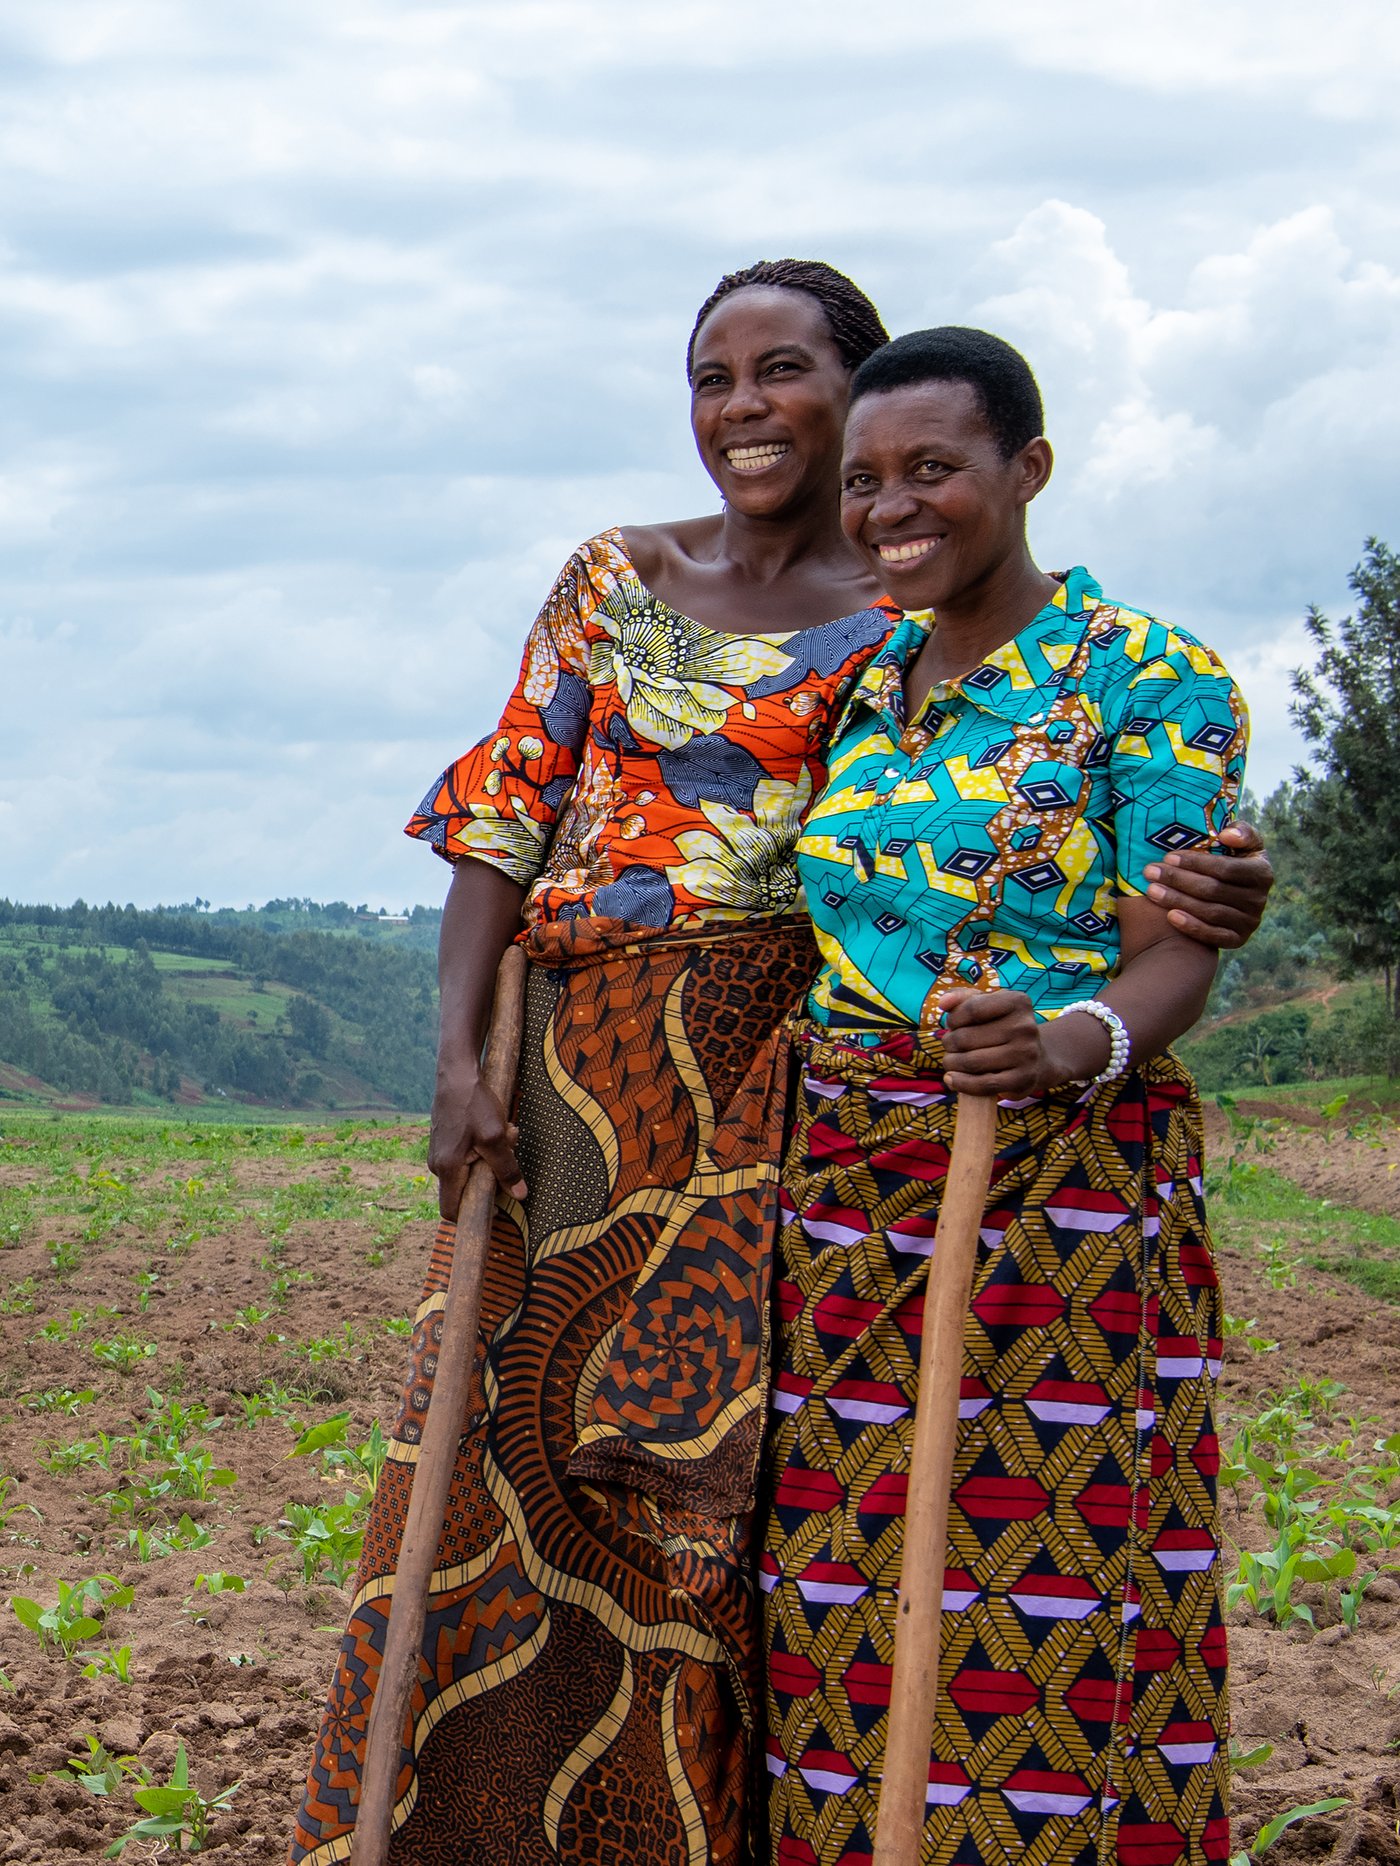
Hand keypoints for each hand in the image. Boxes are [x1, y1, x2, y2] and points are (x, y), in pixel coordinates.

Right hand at [428, 1067, 525, 1217]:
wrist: (457, 1073)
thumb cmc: (474, 1103)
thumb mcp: (496, 1137)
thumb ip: (507, 1169)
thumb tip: (519, 1195)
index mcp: (447, 1169)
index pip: (451, 1210)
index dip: (472, 1215)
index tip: (495, 1208)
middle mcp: (438, 1164)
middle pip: (465, 1189)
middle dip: (491, 1177)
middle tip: (509, 1151)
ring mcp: (439, 1152)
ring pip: (468, 1169)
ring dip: (491, 1157)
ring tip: (506, 1134)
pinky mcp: (445, 1141)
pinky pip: (466, 1155)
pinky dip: (483, 1146)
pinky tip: (494, 1127)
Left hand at [940, 988, 1054, 1097]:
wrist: (1034, 1058)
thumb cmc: (1001, 1027)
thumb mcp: (987, 1005)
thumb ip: (962, 998)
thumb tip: (944, 1003)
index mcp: (1018, 1002)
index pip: (971, 1009)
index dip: (953, 1019)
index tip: (953, 1025)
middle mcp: (1026, 1027)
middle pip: (966, 1038)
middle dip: (949, 1043)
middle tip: (950, 1046)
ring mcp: (1027, 1054)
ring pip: (971, 1062)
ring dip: (951, 1063)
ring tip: (951, 1061)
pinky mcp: (1023, 1079)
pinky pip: (983, 1084)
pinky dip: (961, 1083)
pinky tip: (952, 1079)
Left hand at [1143, 822, 1273, 948]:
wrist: (1235, 895)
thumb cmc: (1233, 861)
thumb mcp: (1243, 843)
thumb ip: (1241, 832)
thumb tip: (1226, 835)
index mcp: (1262, 873)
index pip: (1225, 868)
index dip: (1196, 863)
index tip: (1168, 856)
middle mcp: (1259, 900)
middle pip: (1213, 890)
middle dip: (1178, 880)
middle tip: (1150, 872)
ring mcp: (1250, 922)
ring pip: (1210, 912)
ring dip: (1178, 901)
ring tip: (1152, 891)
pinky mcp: (1238, 940)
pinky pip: (1214, 936)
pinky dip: (1192, 927)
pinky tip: (1170, 916)